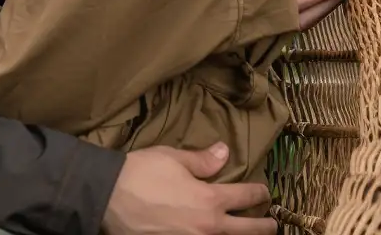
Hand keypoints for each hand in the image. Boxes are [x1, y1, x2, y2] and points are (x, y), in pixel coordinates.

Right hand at [104, 146, 273, 234]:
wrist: (108, 199)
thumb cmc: (142, 173)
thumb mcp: (175, 159)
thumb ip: (203, 161)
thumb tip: (224, 154)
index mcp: (210, 200)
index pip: (245, 197)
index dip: (259, 194)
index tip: (265, 193)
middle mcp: (206, 228)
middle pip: (245, 231)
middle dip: (262, 227)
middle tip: (272, 225)